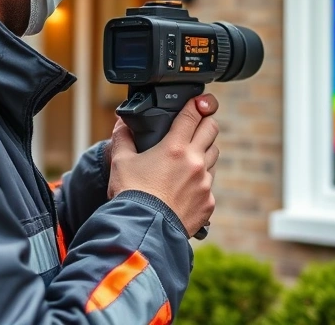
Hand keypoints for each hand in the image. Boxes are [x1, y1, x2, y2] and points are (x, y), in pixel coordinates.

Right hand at [108, 94, 219, 236]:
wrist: (143, 232)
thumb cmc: (130, 196)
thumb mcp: (120, 162)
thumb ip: (123, 138)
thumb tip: (121, 123)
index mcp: (174, 148)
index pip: (193, 114)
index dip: (197, 103)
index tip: (199, 101)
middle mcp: (195, 162)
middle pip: (212, 129)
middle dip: (206, 123)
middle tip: (197, 125)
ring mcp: (205, 183)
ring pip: (214, 157)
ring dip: (204, 153)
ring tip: (187, 160)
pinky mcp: (209, 203)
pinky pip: (210, 186)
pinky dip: (200, 183)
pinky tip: (185, 189)